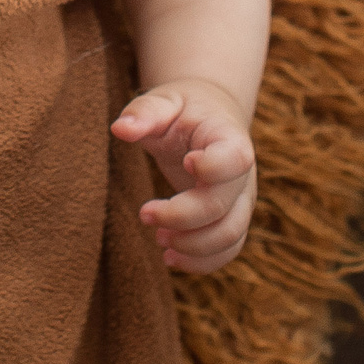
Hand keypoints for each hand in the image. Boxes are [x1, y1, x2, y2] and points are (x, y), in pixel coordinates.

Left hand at [111, 79, 256, 273]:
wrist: (209, 119)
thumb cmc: (183, 110)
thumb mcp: (164, 101)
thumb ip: (145, 112)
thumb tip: (120, 129)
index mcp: (229, 138)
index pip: (235, 158)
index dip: (213, 167)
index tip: (184, 163)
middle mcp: (243, 173)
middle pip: (222, 206)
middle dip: (181, 216)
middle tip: (144, 213)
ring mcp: (241, 200)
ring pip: (230, 235)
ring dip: (193, 246)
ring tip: (158, 239)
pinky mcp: (233, 219)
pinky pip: (228, 250)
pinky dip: (201, 262)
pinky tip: (170, 257)